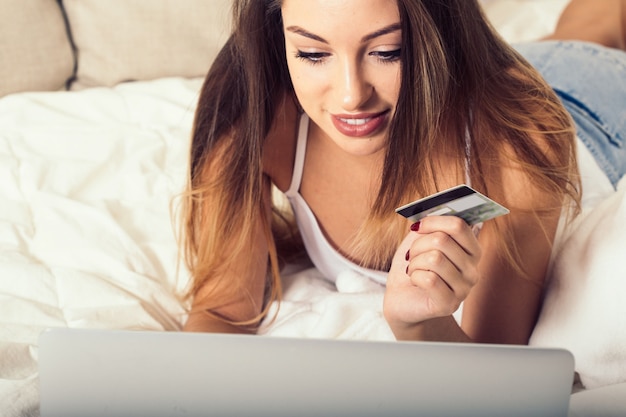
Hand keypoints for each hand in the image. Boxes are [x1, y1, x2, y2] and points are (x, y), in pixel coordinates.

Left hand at [384, 216, 481, 335]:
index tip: (418, 226)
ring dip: (415, 262)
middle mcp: (473, 270)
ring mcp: (464, 289)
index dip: (433, 221)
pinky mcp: (449, 304)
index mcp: (471, 250)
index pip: (459, 225)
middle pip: (442, 240)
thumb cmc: (413, 266)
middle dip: (418, 245)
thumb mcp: (420, 240)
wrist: (401, 298)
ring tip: (414, 269)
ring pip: (434, 259)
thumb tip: (438, 207)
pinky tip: (416, 282)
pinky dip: (414, 277)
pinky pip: (429, 279)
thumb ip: (432, 224)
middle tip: (412, 255)